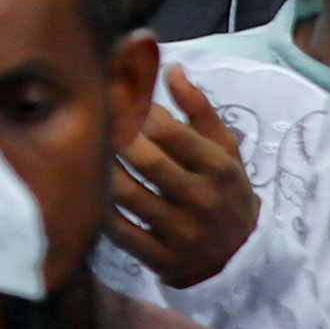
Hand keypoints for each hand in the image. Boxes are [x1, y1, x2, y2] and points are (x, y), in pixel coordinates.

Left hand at [105, 67, 259, 285]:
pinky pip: (119, 232)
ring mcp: (182, 234)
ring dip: (102, 168)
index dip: (138, 112)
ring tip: (90, 152)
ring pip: (126, 195)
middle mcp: (203, 201)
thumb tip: (172, 68)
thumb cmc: (225, 190)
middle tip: (96, 122)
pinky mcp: (161, 260)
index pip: (172, 133)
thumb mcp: (225, 149)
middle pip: (146, 161)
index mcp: (219, 169)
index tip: (120, 100)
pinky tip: (93, 189)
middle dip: (115, 136)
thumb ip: (199, 108)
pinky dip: (100, 208)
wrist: (239, 256)